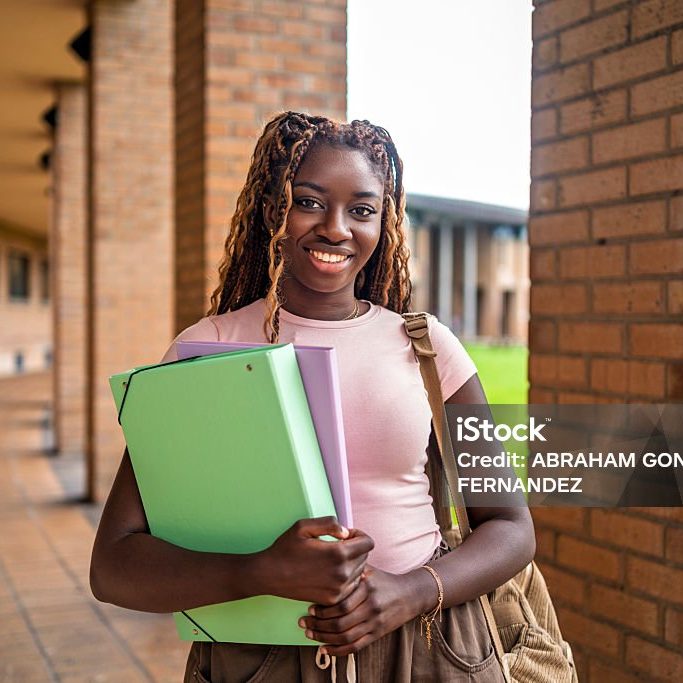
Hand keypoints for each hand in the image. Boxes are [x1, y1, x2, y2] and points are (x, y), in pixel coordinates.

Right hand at [257, 517, 374, 605]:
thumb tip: (346, 533)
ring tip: (331, 560)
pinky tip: (329, 572)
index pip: (368, 543)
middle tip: (336, 546)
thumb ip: (329, 524)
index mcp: (338, 553)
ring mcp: (338, 589)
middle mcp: (342, 574)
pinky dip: (345, 578)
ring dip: (351, 564)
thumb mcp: (303, 526)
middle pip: (365, 557)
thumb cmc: (286, 548)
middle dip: (354, 549)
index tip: (345, 536)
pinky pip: (351, 586)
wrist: (269, 575)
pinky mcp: (333, 599)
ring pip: (360, 572)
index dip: (359, 535)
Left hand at [298, 564, 423, 655]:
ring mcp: (375, 622)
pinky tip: (324, 648)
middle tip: (304, 621)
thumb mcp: (368, 569)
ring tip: (310, 633)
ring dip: (324, 637)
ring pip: (345, 636)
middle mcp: (371, 606)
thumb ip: (350, 567)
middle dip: (319, 624)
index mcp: (367, 587)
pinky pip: (355, 647)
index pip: (341, 602)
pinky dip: (337, 650)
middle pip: (341, 621)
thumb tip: (326, 556)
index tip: (310, 606)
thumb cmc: (383, 579)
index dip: (323, 608)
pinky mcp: (377, 634)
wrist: (409, 594)